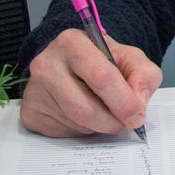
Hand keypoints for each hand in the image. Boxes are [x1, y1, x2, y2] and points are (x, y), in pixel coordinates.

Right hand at [20, 29, 160, 137]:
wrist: (74, 64)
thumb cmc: (105, 60)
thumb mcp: (131, 58)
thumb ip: (144, 75)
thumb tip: (138, 103)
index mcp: (73, 42)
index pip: (101, 77)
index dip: (123, 101)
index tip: (137, 116)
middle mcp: (47, 64)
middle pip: (85, 107)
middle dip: (112, 121)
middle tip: (127, 123)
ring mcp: (35, 90)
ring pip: (76, 123)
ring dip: (100, 126)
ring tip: (108, 112)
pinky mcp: (30, 112)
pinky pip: (63, 131)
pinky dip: (83, 130)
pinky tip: (87, 115)